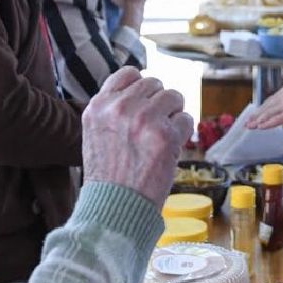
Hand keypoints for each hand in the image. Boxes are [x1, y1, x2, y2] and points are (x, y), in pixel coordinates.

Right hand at [81, 67, 193, 204]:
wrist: (114, 208)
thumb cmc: (108, 177)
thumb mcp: (96, 134)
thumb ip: (114, 110)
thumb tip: (142, 90)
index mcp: (99, 106)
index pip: (129, 73)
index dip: (142, 88)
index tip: (146, 103)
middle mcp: (120, 107)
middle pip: (154, 84)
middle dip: (160, 103)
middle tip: (156, 126)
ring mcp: (143, 119)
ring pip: (174, 97)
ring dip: (174, 115)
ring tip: (163, 137)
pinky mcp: (165, 135)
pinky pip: (186, 119)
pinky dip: (183, 134)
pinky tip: (171, 149)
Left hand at [245, 81, 282, 128]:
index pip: (272, 99)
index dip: (264, 107)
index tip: (258, 111)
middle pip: (267, 106)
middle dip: (257, 114)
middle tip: (248, 121)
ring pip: (268, 113)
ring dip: (258, 120)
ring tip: (250, 126)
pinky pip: (276, 120)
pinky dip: (266, 123)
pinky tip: (260, 127)